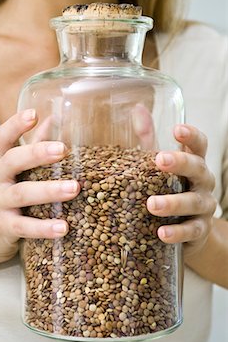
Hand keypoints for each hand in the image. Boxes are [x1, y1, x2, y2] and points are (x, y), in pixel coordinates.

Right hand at [0, 109, 79, 264]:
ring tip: (74, 188)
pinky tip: (63, 227)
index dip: (16, 124)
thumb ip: (33, 143)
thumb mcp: (14, 167)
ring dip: (48, 191)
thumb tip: (54, 117)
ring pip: (21, 194)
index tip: (33, 114)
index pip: (3, 137)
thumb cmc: (5, 190)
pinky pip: (23, 226)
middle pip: (12, 161)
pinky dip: (43, 227)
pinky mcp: (3, 226)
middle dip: (37, 153)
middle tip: (62, 149)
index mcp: (0, 159)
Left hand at [147, 124, 216, 256]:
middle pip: (198, 168)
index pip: (199, 144)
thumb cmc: (170, 188)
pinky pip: (191, 231)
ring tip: (152, 204)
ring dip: (173, 202)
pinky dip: (177, 232)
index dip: (191, 135)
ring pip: (193, 202)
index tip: (177, 129)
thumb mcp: (158, 164)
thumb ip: (149, 140)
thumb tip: (137, 108)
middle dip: (180, 163)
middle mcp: (203, 182)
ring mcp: (204, 206)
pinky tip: (161, 233)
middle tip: (160, 160)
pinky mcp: (199, 230)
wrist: (189, 228)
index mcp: (193, 163)